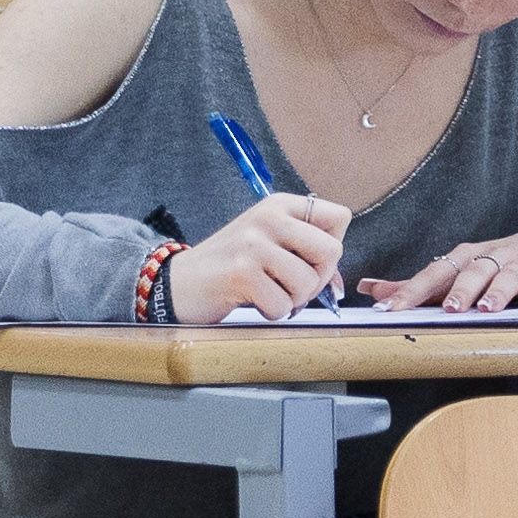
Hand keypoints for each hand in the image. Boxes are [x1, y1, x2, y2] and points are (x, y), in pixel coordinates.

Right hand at [169, 191, 351, 322]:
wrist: (178, 283)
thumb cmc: (230, 268)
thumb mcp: (268, 247)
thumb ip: (305, 256)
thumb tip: (340, 285)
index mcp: (280, 206)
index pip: (340, 217)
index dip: (330, 249)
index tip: (307, 262)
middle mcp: (269, 217)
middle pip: (331, 251)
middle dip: (317, 280)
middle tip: (290, 286)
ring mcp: (254, 244)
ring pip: (308, 283)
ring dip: (292, 300)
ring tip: (267, 292)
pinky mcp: (242, 272)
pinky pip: (282, 305)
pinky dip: (272, 312)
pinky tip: (252, 301)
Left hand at [363, 227, 517, 311]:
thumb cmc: (501, 263)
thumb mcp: (459, 270)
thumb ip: (418, 284)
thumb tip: (371, 289)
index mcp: (466, 257)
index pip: (435, 272)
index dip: (413, 290)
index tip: (391, 308)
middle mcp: (493, 256)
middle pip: (473, 270)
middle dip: (460, 289)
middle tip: (450, 308)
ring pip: (508, 275)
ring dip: (497, 291)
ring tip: (487, 308)